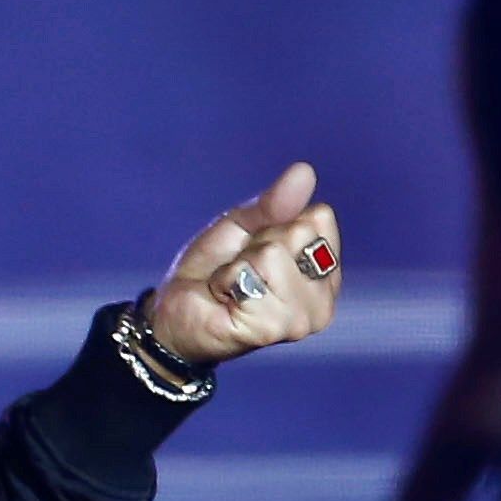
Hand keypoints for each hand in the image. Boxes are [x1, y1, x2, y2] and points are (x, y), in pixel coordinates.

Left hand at [143, 162, 340, 367]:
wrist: (176, 309)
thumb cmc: (214, 270)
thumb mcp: (245, 226)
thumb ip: (275, 203)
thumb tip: (304, 171)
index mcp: (325, 272)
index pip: (320, 216)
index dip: (278, 224)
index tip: (257, 248)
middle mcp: (322, 299)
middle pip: (300, 231)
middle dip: (258, 243)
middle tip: (240, 270)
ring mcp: (301, 319)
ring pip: (274, 254)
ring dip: (240, 265)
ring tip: (232, 286)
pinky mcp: (274, 329)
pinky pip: (252, 276)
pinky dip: (227, 281)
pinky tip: (226, 300)